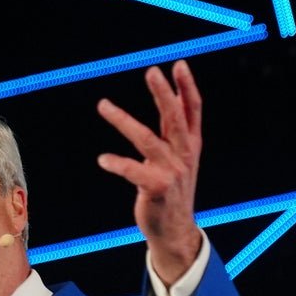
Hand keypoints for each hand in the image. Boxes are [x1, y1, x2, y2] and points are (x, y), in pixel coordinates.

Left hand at [96, 58, 202, 285]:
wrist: (175, 231)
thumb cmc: (172, 192)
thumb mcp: (181, 159)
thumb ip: (176, 132)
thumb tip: (173, 100)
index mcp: (190, 146)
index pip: (192, 111)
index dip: (186, 87)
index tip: (179, 65)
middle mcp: (184, 156)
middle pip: (173, 119)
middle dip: (163, 94)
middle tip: (152, 71)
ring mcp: (172, 173)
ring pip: (146, 140)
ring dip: (123, 121)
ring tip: (103, 105)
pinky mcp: (156, 189)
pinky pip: (133, 172)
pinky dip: (118, 164)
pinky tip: (103, 160)